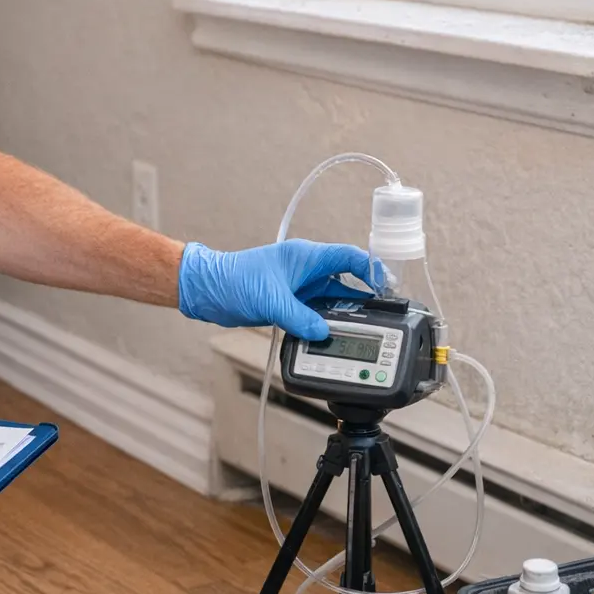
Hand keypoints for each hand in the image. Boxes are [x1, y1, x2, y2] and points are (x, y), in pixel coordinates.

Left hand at [177, 239, 378, 339]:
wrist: (207, 291)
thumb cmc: (234, 281)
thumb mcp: (271, 300)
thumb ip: (300, 318)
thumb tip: (322, 333)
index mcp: (306, 257)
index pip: (350, 257)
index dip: (371, 270)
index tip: (386, 288)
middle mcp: (306, 270)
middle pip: (346, 281)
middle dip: (362, 298)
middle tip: (380, 316)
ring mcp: (298, 287)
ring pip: (331, 300)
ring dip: (343, 314)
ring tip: (360, 330)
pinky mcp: (289, 303)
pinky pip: (316, 313)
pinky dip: (324, 323)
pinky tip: (331, 337)